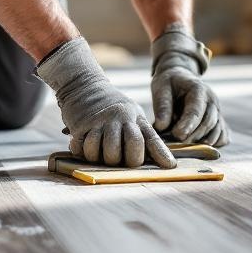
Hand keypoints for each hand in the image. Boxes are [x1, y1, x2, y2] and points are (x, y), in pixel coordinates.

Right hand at [36, 37, 175, 167]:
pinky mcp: (80, 126)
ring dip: (102, 160)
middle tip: (119, 160)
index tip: (170, 166)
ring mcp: (100, 121)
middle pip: (129, 149)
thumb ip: (148, 138)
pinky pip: (83, 149)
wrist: (83, 86)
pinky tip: (86, 147)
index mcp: (135, 118)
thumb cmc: (113, 108)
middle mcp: (119, 118)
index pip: (150, 139)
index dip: (161, 154)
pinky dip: (84, 153)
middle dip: (125, 162)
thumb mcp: (133, 116)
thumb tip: (168, 163)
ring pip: (105, 153)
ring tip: (101, 154)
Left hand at [150, 24, 229, 146]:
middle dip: (193, 136)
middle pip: (208, 122)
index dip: (188, 125)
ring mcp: (217, 111)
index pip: (196, 110)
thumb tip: (162, 126)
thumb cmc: (169, 83)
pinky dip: (215, 144)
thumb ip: (162, 106)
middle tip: (177, 144)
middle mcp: (212, 100)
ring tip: (186, 147)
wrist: (181, 78)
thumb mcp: (161, 88)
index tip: (177, 135)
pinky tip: (201, 147)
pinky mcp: (219, 121)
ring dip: (203, 142)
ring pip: (217, 131)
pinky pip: (223, 136)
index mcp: (198, 89)